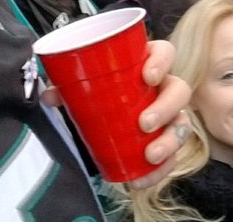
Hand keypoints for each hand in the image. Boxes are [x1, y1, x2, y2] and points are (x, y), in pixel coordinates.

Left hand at [41, 39, 191, 189]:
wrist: (102, 118)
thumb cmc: (101, 92)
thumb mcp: (84, 87)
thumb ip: (66, 88)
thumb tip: (50, 97)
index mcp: (148, 65)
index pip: (165, 53)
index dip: (162, 62)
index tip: (148, 76)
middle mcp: (164, 88)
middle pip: (179, 91)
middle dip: (166, 108)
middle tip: (144, 123)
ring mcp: (169, 116)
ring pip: (182, 124)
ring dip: (170, 141)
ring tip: (151, 155)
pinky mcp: (165, 141)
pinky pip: (173, 156)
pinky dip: (161, 169)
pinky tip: (144, 179)